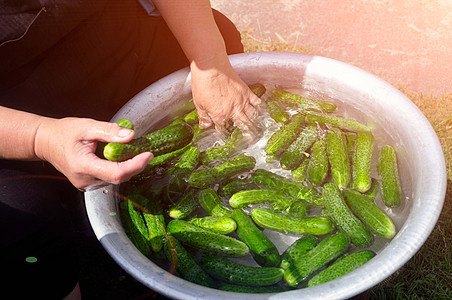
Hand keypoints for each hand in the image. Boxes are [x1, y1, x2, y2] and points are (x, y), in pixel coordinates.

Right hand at [34, 117, 152, 189]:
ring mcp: (87, 184)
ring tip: (131, 151)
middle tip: (143, 150)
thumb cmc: (64, 133)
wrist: (46, 142)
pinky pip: (110, 178)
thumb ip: (109, 131)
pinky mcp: (89, 183)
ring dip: (127, 166)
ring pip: (116, 179)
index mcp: (84, 166)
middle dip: (135, 164)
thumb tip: (130, 136)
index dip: (135, 165)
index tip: (148, 155)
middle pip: (119, 177)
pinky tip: (119, 157)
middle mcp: (85, 180)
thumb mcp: (87, 126)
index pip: (117, 173)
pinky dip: (118, 168)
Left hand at [190, 56, 261, 134]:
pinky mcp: (247, 91)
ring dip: (255, 123)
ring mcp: (242, 101)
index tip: (226, 136)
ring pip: (252, 116)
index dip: (224, 134)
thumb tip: (205, 126)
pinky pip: (257, 102)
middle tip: (250, 139)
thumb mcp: (198, 103)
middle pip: (243, 126)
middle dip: (247, 134)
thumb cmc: (203, 84)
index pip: (223, 130)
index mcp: (220, 116)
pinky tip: (260, 112)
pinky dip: (259, 108)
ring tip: (257, 129)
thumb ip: (203, 116)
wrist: (211, 67)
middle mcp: (233, 111)